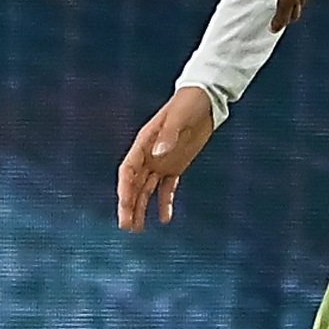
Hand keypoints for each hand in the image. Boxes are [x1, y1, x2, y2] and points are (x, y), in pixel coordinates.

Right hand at [119, 84, 216, 231]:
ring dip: (141, 208)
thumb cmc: (188, 104)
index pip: (128, 170)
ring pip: (146, 189)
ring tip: (138, 229)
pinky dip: (164, 202)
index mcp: (144, 143)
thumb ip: (168, 135)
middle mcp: (148, 156)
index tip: (124, 206)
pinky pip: (167, 188)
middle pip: (134, 185)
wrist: (204, 100)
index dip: (125, 189)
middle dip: (129, 205)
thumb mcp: (178, 117)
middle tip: (127, 226)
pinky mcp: (175, 166)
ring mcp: (161, 162)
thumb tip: (158, 154)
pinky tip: (164, 219)